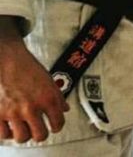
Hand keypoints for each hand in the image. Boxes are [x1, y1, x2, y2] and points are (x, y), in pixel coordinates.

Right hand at [0, 18, 68, 142]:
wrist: (6, 58)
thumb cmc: (26, 67)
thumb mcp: (48, 80)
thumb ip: (57, 96)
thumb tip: (64, 108)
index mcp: (47, 98)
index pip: (58, 123)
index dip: (57, 126)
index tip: (54, 126)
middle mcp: (31, 107)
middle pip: (40, 135)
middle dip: (41, 134)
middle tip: (39, 129)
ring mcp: (13, 112)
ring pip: (22, 137)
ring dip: (24, 134)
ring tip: (24, 128)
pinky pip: (4, 134)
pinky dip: (8, 132)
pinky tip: (10, 126)